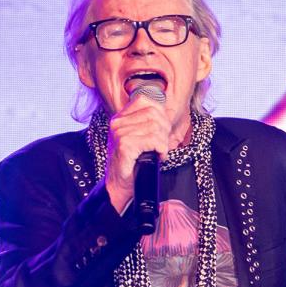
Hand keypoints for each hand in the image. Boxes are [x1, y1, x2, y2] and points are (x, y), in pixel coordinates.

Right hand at [105, 93, 170, 212]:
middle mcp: (118, 122)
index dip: (160, 114)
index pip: (146, 101)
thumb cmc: (131, 163)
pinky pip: (153, 140)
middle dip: (164, 130)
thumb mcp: (139, 138)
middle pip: (154, 113)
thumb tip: (167, 114)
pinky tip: (158, 156)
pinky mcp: (125, 145)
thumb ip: (148, 123)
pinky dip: (161, 149)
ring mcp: (120, 133)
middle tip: (162, 144)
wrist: (119, 185)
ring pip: (156, 127)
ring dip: (163, 142)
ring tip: (159, 152)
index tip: (162, 130)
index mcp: (121, 117)